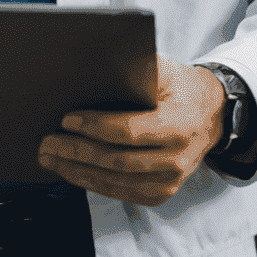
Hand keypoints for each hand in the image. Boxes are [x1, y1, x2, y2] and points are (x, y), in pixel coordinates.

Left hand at [36, 55, 225, 206]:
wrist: (209, 116)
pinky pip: (121, 192)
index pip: (128, 131)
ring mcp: (170, 181)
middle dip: (76, 152)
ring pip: (116, 181)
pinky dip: (92, 182)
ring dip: (77, 171)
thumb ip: (137, 68)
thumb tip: (95, 63)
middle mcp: (177, 158)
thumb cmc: (180, 88)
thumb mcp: (165, 69)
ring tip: (49, 157)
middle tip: (47, 142)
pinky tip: (71, 171)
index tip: (66, 119)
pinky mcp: (161, 193)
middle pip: (117, 160)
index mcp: (178, 125)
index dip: (94, 127)